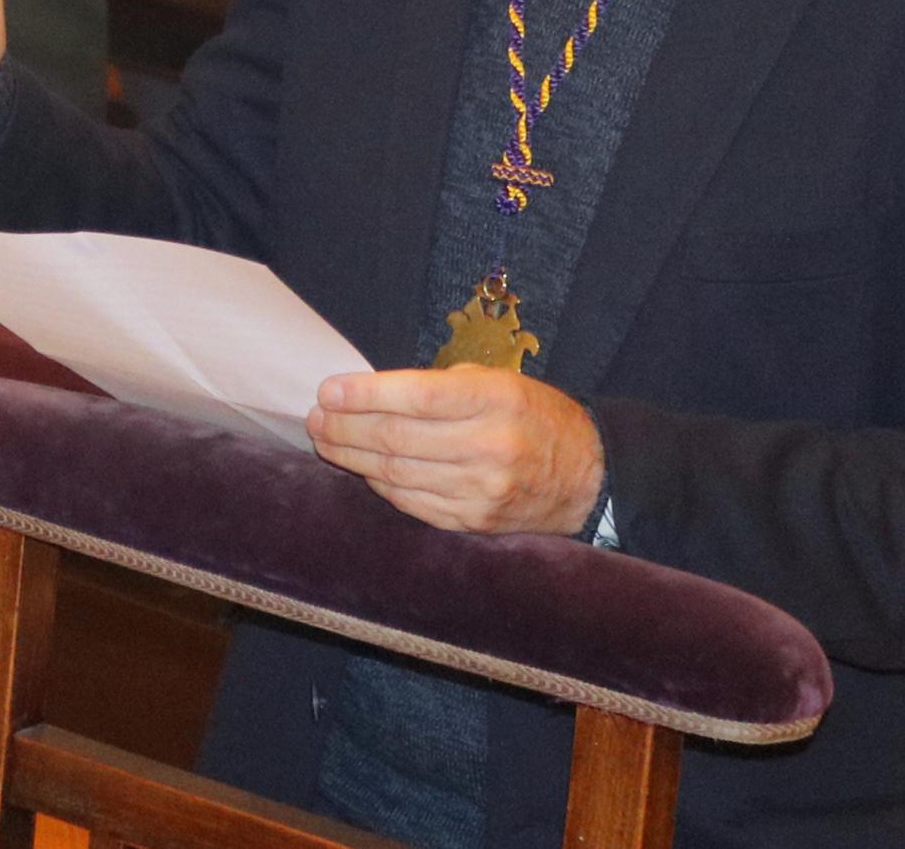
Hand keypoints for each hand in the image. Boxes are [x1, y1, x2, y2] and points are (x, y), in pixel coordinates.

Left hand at [309, 368, 607, 535]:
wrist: (589, 476)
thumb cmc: (534, 417)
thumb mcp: (498, 382)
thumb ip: (440, 387)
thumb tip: (369, 394)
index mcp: (495, 400)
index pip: (414, 397)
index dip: (363, 394)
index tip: (326, 390)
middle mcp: (489, 447)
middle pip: (396, 439)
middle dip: (345, 427)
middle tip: (315, 417)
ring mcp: (481, 491)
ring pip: (396, 474)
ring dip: (352, 458)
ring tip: (327, 441)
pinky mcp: (475, 522)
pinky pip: (412, 503)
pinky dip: (381, 486)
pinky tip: (362, 471)